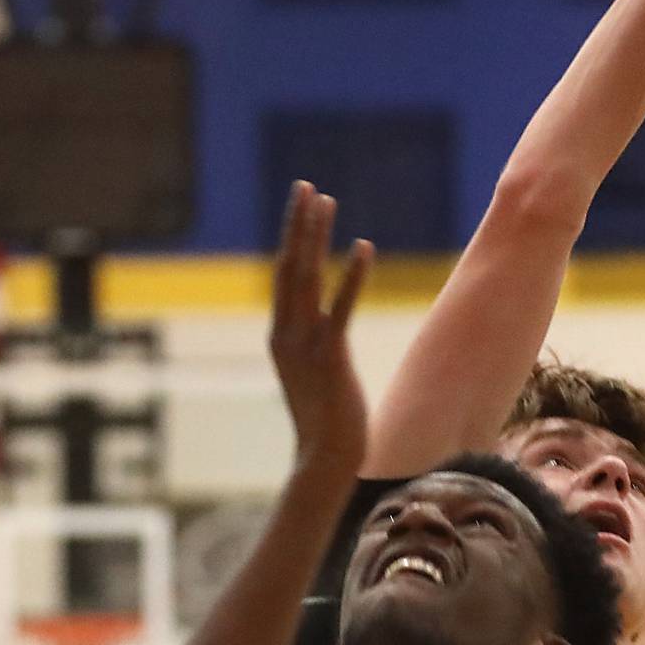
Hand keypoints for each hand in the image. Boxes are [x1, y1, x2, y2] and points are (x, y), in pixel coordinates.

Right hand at [270, 180, 372, 477]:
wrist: (326, 459)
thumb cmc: (326, 422)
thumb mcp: (311, 375)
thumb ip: (310, 348)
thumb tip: (321, 331)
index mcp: (280, 336)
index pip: (284, 276)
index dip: (293, 238)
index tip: (301, 205)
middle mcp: (286, 334)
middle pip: (289, 266)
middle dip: (297, 224)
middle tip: (305, 186)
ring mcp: (306, 345)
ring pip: (308, 278)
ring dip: (317, 237)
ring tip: (325, 200)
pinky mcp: (331, 357)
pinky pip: (341, 308)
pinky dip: (352, 276)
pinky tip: (364, 247)